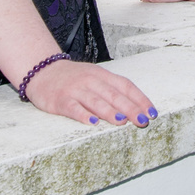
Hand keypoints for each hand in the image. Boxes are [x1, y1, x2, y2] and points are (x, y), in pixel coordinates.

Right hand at [25, 59, 158, 127]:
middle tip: (143, 121)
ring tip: (122, 121)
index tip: (152, 113)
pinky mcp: (60, 100)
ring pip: (95, 101)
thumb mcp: (95, 78)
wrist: (42, 71)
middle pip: (113, 95)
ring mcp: (75, 90)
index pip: (125, 86)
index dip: (140, 99)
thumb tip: (137, 108)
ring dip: (109, 111)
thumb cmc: (74, 78)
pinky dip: (83, 115)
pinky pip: (73, 108)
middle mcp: (90, 81)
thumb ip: (112, 90)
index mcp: (102, 75)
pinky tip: (92, 123)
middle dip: (130, 108)